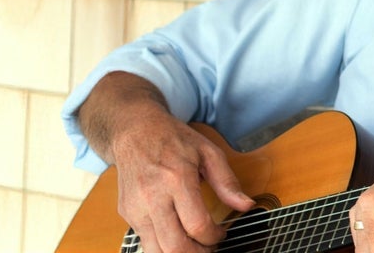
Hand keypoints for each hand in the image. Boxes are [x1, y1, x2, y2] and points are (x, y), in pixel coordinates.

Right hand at [78, 73, 254, 252]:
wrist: (134, 132)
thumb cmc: (174, 140)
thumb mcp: (208, 152)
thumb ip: (227, 182)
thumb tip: (246, 205)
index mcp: (176, 179)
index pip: (197, 225)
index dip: (214, 237)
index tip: (222, 234)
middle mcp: (152, 197)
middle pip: (175, 246)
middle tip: (210, 248)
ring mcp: (136, 208)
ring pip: (157, 251)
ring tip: (196, 247)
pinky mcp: (127, 214)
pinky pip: (146, 242)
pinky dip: (164, 248)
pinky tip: (179, 239)